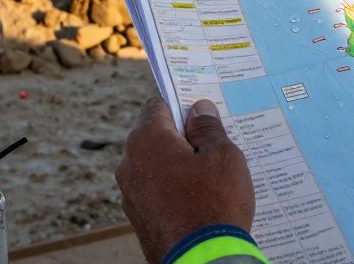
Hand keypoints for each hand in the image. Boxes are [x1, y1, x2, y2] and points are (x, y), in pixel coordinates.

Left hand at [115, 98, 254, 261]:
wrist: (202, 260)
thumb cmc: (214, 204)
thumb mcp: (224, 155)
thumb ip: (209, 127)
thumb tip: (199, 109)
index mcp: (146, 139)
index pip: (159, 105)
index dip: (183, 106)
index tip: (204, 115)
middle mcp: (129, 163)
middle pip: (157, 136)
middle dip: (183, 138)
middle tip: (214, 148)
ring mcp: (130, 192)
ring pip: (156, 164)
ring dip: (179, 165)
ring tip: (210, 179)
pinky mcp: (137, 217)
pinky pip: (156, 190)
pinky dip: (174, 189)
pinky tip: (199, 200)